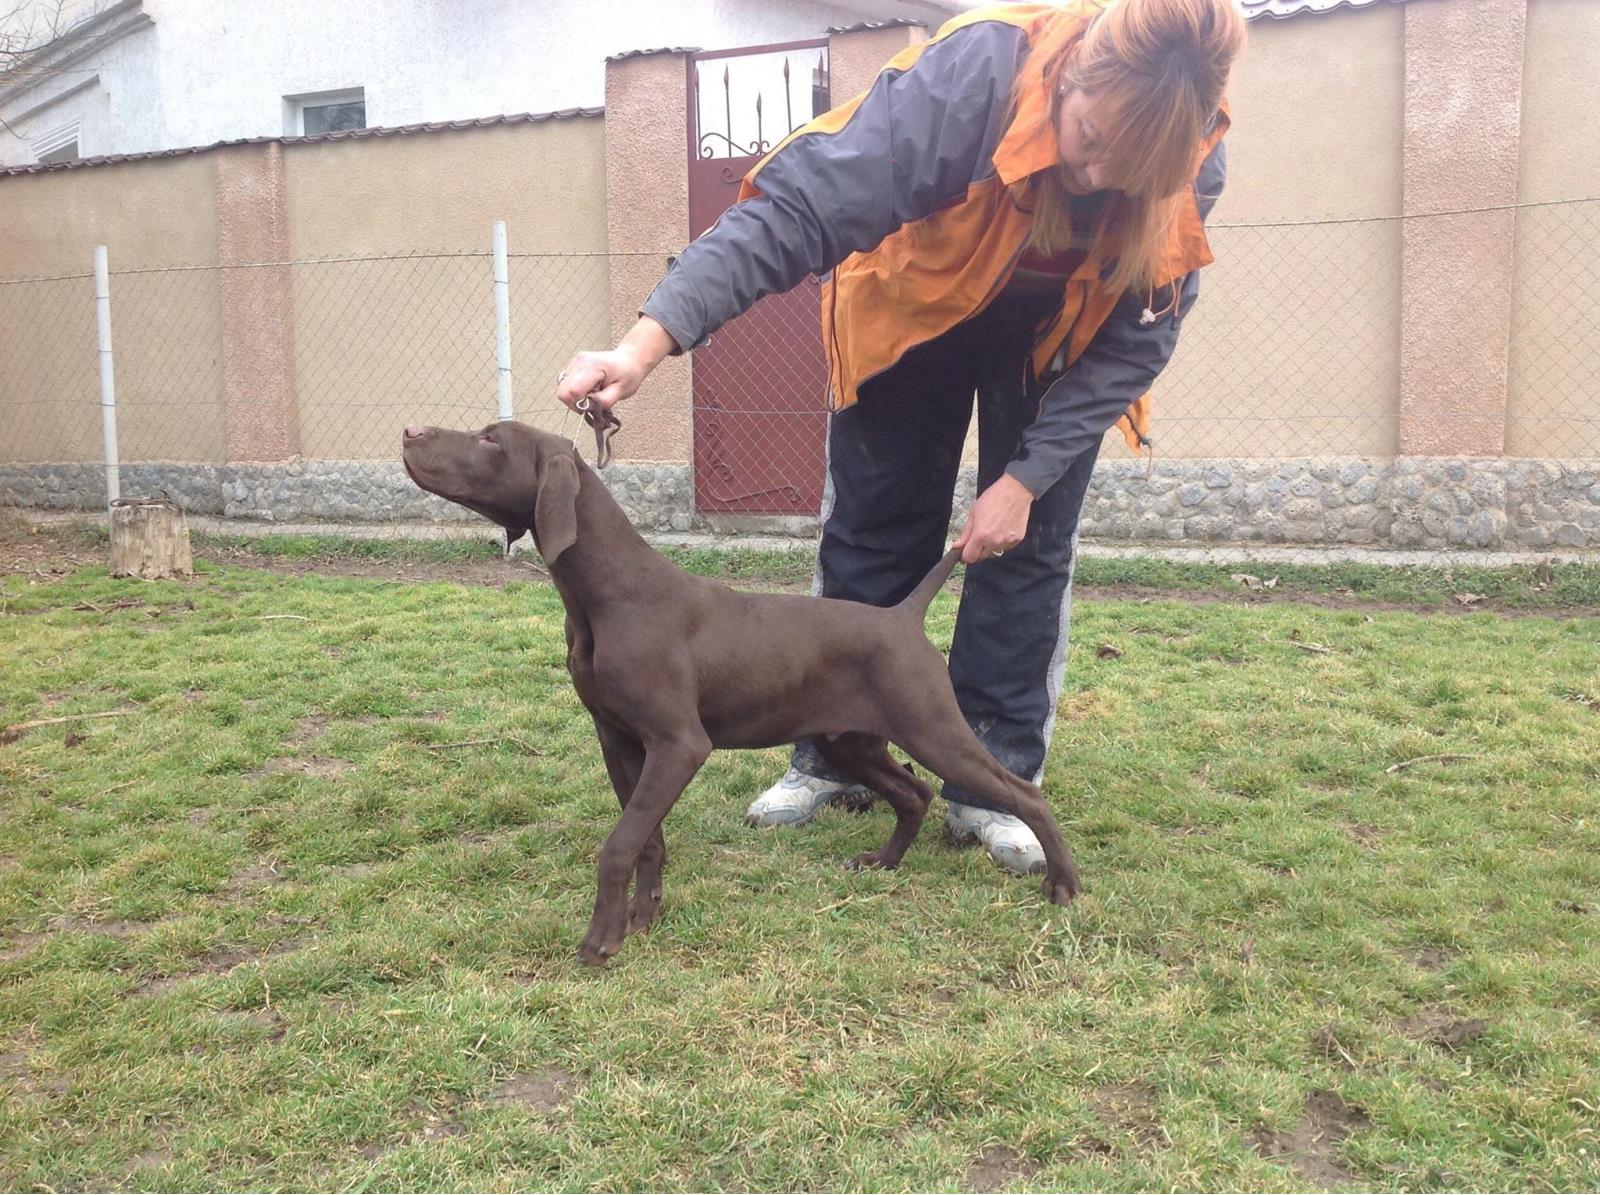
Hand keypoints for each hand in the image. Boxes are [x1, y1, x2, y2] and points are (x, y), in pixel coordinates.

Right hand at [556, 316, 676, 411]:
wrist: (629, 360)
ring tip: (595, 391)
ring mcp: (574, 362)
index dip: (580, 404)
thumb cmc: (628, 374)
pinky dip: (577, 391)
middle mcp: (579, 362)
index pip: (572, 392)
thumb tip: (587, 406)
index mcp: (592, 367)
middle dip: (576, 401)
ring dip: (577, 396)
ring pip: (563, 389)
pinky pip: (567, 385)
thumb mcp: (621, 391)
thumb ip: (603, 401)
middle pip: (563, 392)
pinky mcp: (573, 366)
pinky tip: (591, 387)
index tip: (594, 404)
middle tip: (594, 399)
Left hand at [954, 473, 1033, 563]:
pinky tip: (1002, 529)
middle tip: (979, 536)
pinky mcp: (1017, 540)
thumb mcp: (973, 513)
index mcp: (981, 535)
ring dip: (990, 547)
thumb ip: (965, 533)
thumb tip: (957, 546)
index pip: (970, 558)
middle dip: (977, 550)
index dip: (965, 555)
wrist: (1015, 491)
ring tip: (993, 530)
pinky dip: (1002, 543)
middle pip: (981, 557)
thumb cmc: (994, 498)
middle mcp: (994, 542)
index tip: (965, 550)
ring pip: (994, 553)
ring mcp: (1007, 542)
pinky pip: (1005, 548)